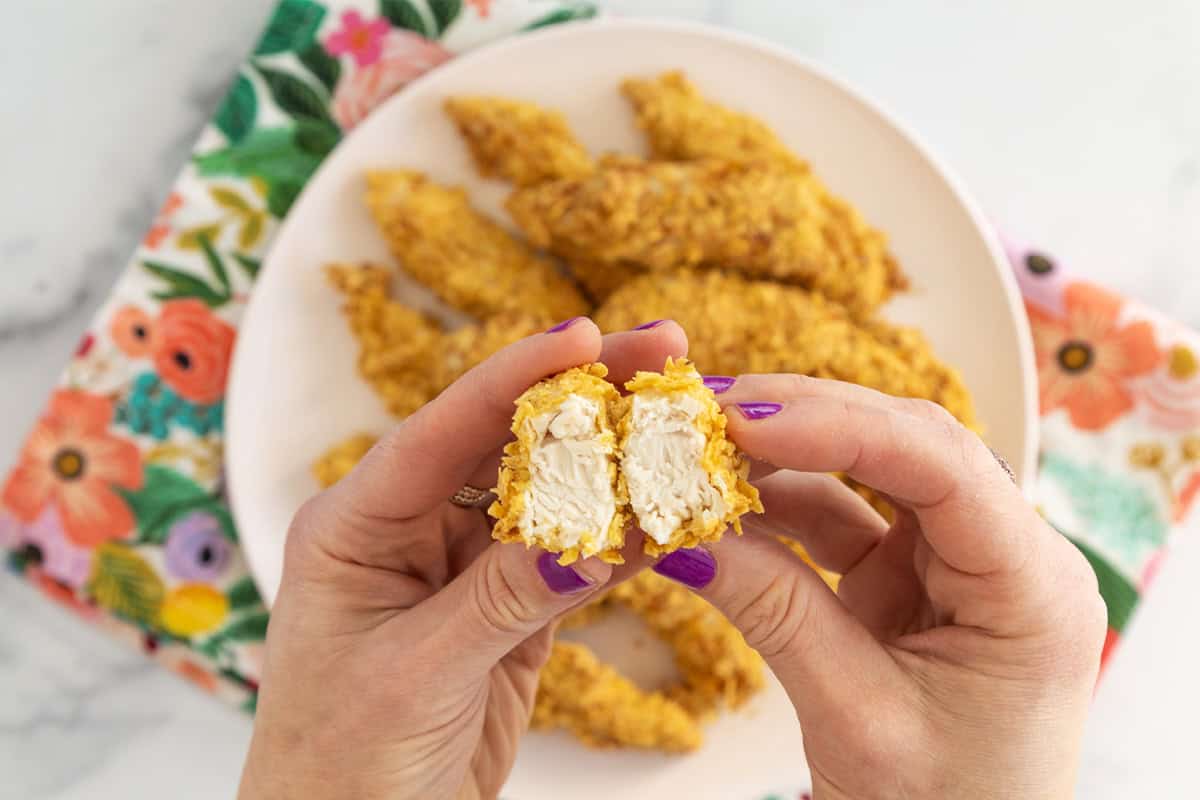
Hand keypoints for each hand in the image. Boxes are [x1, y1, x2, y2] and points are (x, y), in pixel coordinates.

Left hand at [239, 318, 685, 799]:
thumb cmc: (340, 765)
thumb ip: (505, 597)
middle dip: (585, 400)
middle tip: (663, 353)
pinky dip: (622, 541)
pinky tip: (670, 512)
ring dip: (616, 466)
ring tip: (685, 424)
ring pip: (550, 498)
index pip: (444, 431)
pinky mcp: (509, 613)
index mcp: (356, 525)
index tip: (585, 335)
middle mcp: (410, 532)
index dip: (516, 378)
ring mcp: (464, 571)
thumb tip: (601, 530)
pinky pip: (572, 562)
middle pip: (507, 446)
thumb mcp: (416, 672)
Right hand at [652, 375, 1105, 799]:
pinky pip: (841, 518)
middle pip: (906, 446)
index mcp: (1031, 587)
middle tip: (707, 407)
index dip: (840, 426)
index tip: (744, 416)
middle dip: (802, 420)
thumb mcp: (856, 717)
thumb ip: (775, 614)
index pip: (943, 465)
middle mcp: (1004, 553)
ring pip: (868, 469)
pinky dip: (780, 507)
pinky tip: (725, 501)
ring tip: (703, 446)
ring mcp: (955, 561)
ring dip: (784, 456)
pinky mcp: (910, 576)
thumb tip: (683, 536)